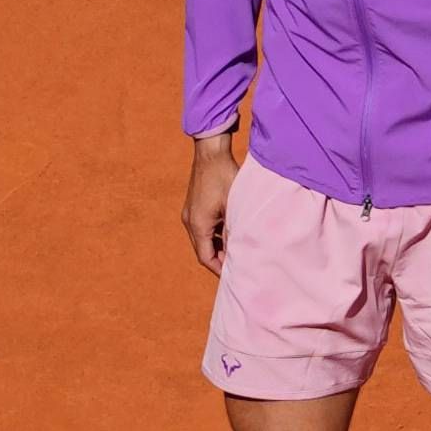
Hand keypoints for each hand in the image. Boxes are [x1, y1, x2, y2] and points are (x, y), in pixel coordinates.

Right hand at [183, 136, 237, 274]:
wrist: (211, 154)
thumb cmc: (226, 178)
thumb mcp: (234, 208)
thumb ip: (234, 231)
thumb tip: (240, 252)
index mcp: (198, 225)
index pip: (205, 258)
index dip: (220, 269)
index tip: (235, 276)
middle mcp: (190, 221)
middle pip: (203, 251)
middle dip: (220, 261)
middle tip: (240, 267)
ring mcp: (190, 214)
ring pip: (203, 240)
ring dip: (218, 248)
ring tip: (239, 253)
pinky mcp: (194, 207)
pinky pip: (204, 229)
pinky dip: (216, 236)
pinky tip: (232, 236)